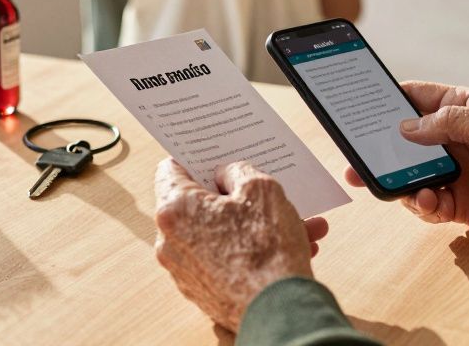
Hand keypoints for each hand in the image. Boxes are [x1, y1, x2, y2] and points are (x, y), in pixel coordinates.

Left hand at [153, 158, 329, 330]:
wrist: (280, 311)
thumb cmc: (267, 251)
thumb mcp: (262, 188)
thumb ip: (238, 171)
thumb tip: (227, 175)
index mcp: (175, 210)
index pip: (171, 168)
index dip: (196, 158)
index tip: (214, 157)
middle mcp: (171, 242)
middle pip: (200, 205)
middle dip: (236, 196)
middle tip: (262, 191)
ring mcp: (186, 271)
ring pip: (220, 233)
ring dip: (254, 225)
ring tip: (297, 222)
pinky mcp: (204, 292)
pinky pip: (227, 259)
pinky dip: (253, 250)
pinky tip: (294, 245)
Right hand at [344, 81, 468, 241]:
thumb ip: (448, 122)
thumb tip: (407, 127)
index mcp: (465, 108)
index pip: (417, 98)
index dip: (388, 100)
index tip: (358, 104)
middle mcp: (457, 139)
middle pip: (405, 140)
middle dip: (379, 148)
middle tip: (354, 158)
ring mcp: (458, 172)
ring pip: (411, 174)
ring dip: (396, 180)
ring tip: (384, 184)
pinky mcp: (463, 204)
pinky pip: (429, 203)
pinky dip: (422, 204)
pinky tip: (427, 201)